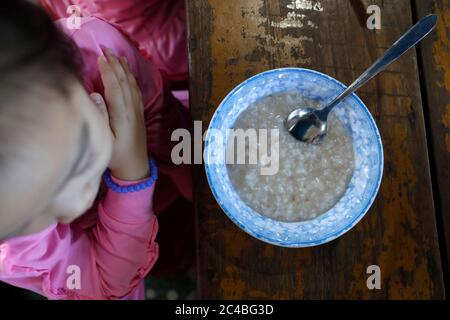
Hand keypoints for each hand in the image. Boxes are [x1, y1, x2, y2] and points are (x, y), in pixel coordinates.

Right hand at [92, 48, 149, 180]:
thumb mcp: (104, 140)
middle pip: (124, 81)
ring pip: (131, 84)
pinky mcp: (140, 115)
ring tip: (118, 55)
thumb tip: (95, 94)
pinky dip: (132, 79)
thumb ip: (100, 116)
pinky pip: (136, 91)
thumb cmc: (116, 156)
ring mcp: (138, 111)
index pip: (115, 86)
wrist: (136, 167)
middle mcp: (132, 109)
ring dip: (125, 69)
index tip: (100, 56)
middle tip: (107, 48)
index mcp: (122, 114)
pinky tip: (129, 74)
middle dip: (116, 63)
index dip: (108, 70)